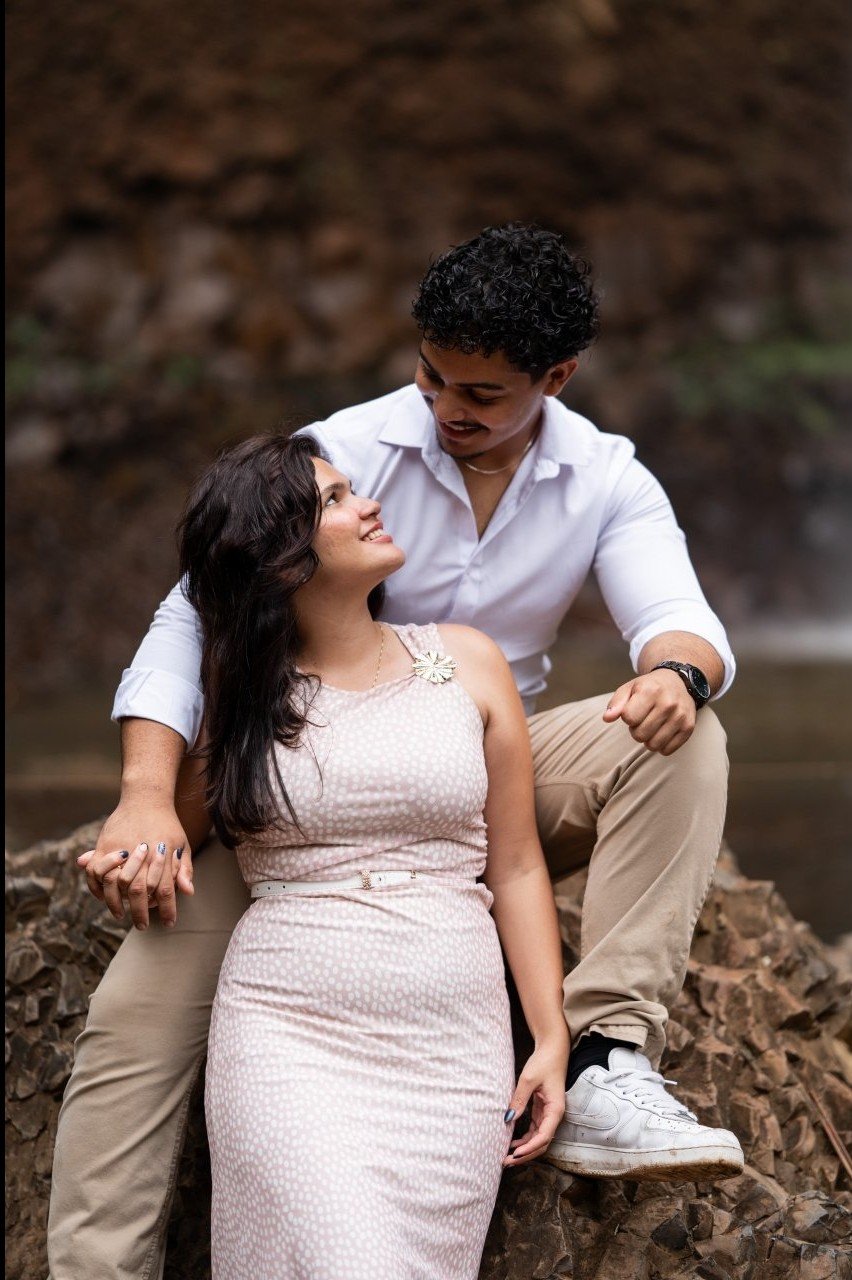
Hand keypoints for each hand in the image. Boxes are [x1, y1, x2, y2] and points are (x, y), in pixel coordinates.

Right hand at [77, 800, 193, 928]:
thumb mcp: (181, 844)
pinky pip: (96, 872)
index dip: (167, 909)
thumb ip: (183, 869)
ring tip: (121, 915)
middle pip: (140, 891)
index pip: (165, 890)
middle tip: (143, 926)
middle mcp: (141, 853)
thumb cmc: (167, 824)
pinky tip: (104, 897)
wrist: (146, 798)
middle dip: (141, 913)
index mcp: (162, 855)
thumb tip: (189, 892)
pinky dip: (98, 887)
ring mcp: (121, 848)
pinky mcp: (104, 844)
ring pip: (117, 884)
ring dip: (117, 903)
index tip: (170, 923)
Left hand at [504, 1036, 567, 1165]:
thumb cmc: (543, 1062)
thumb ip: (519, 1100)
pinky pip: (535, 1130)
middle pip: (542, 1143)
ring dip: (525, 1149)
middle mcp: (555, 1115)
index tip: (515, 1154)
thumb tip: (508, 1119)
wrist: (552, 1049)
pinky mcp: (543, 1110)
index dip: (530, 1148)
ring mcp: (549, 1113)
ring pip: (539, 1139)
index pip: (544, 1136)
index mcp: (556, 1109)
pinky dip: (525, 1139)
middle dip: (526, 1155)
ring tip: (507, 1156)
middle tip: (507, 1162)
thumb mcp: (528, 1080)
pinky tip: (513, 1143)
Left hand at [603, 669, 695, 755]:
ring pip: (653, 745)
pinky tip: (662, 732)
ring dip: (648, 739)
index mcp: (650, 691)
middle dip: (636, 730)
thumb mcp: (630, 688)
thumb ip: (616, 703)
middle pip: (640, 735)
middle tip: (643, 720)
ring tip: (652, 726)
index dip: (627, 718)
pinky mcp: (688, 727)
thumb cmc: (649, 688)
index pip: (629, 718)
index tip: (633, 711)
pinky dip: (661, 745)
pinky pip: (667, 750)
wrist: (679, 682)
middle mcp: (667, 703)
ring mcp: (680, 716)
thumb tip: (607, 718)